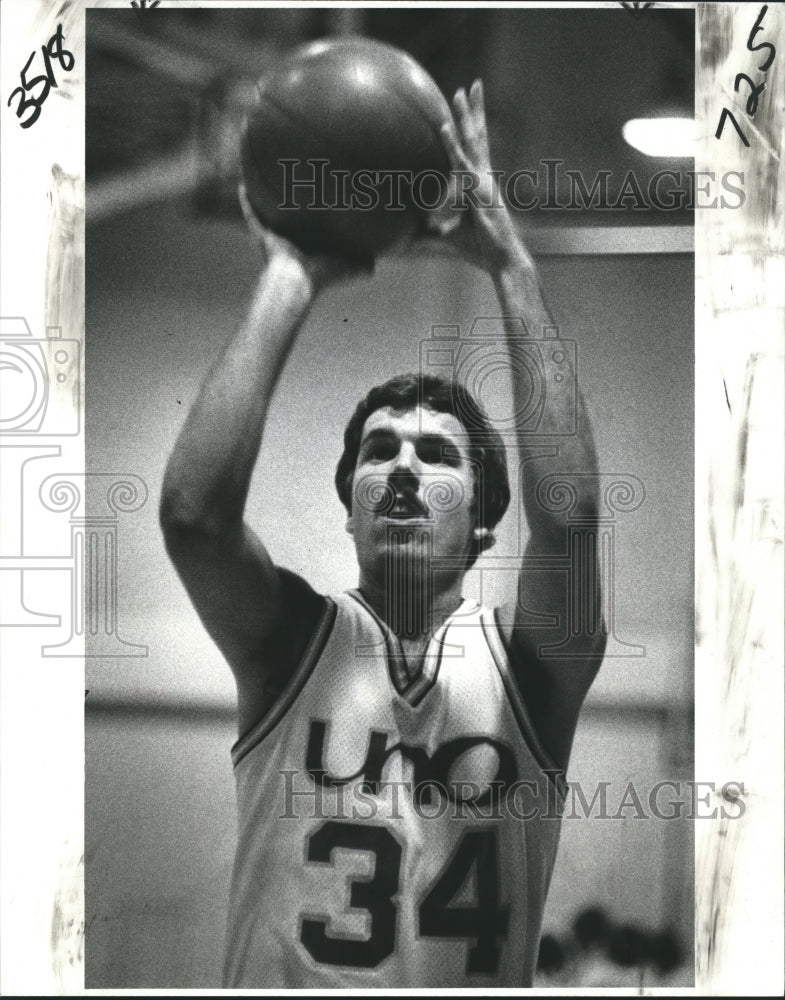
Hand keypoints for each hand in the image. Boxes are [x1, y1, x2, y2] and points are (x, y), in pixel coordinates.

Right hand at [238, 183, 367, 290]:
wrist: (298, 281)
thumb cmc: (322, 277)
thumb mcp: (348, 268)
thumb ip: (361, 266)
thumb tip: (374, 266)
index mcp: (310, 247)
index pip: (315, 228)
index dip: (318, 216)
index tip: (324, 197)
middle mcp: (292, 241)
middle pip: (292, 218)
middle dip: (292, 204)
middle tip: (294, 180)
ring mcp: (276, 238)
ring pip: (271, 215)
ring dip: (267, 200)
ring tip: (265, 177)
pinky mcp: (264, 236)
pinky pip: (253, 217)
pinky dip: (247, 204)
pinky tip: (243, 187)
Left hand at [422, 80, 529, 273]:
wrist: (502, 260)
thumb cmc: (480, 250)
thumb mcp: (450, 235)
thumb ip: (433, 228)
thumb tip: (411, 232)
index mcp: (481, 184)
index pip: (476, 150)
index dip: (473, 128)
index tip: (468, 109)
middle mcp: (484, 177)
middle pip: (479, 137)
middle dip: (475, 111)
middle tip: (470, 87)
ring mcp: (483, 182)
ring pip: (473, 142)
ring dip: (466, 116)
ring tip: (460, 91)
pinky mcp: (477, 191)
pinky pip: (461, 163)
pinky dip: (451, 144)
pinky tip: (443, 126)